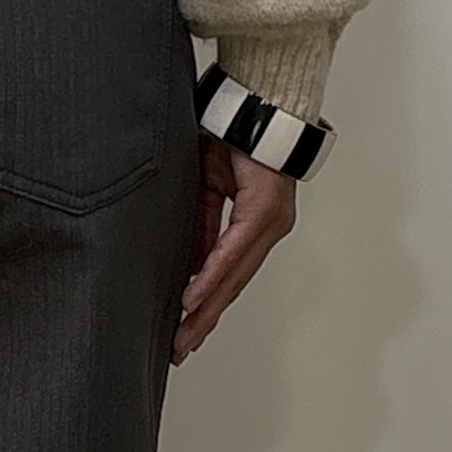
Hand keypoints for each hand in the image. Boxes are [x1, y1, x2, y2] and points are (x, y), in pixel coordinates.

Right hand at [175, 134, 295, 362]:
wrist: (261, 102)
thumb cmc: (236, 138)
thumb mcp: (209, 186)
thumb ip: (203, 226)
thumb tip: (190, 265)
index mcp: (258, 224)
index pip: (231, 275)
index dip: (209, 306)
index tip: (187, 331)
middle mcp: (270, 229)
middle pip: (233, 285)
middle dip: (204, 320)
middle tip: (180, 348)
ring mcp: (270, 223)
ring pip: (235, 275)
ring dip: (206, 307)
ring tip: (184, 333)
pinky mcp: (264, 211)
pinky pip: (233, 251)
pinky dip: (212, 276)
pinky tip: (194, 297)